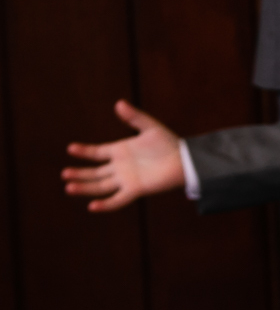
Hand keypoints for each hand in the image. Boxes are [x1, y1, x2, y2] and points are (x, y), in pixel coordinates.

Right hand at [61, 100, 184, 211]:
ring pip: (101, 186)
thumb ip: (134, 117)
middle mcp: (120, 167)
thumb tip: (119, 103)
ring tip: (69, 187)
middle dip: (80, 173)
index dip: (84, 151)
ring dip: (85, 187)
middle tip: (64, 174)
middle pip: (95, 172)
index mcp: (121, 151)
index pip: (97, 152)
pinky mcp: (136, 189)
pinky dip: (106, 204)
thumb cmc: (169, 143)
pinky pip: (118, 200)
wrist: (185, 160)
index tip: (70, 148)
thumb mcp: (150, 127)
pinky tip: (92, 206)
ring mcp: (127, 179)